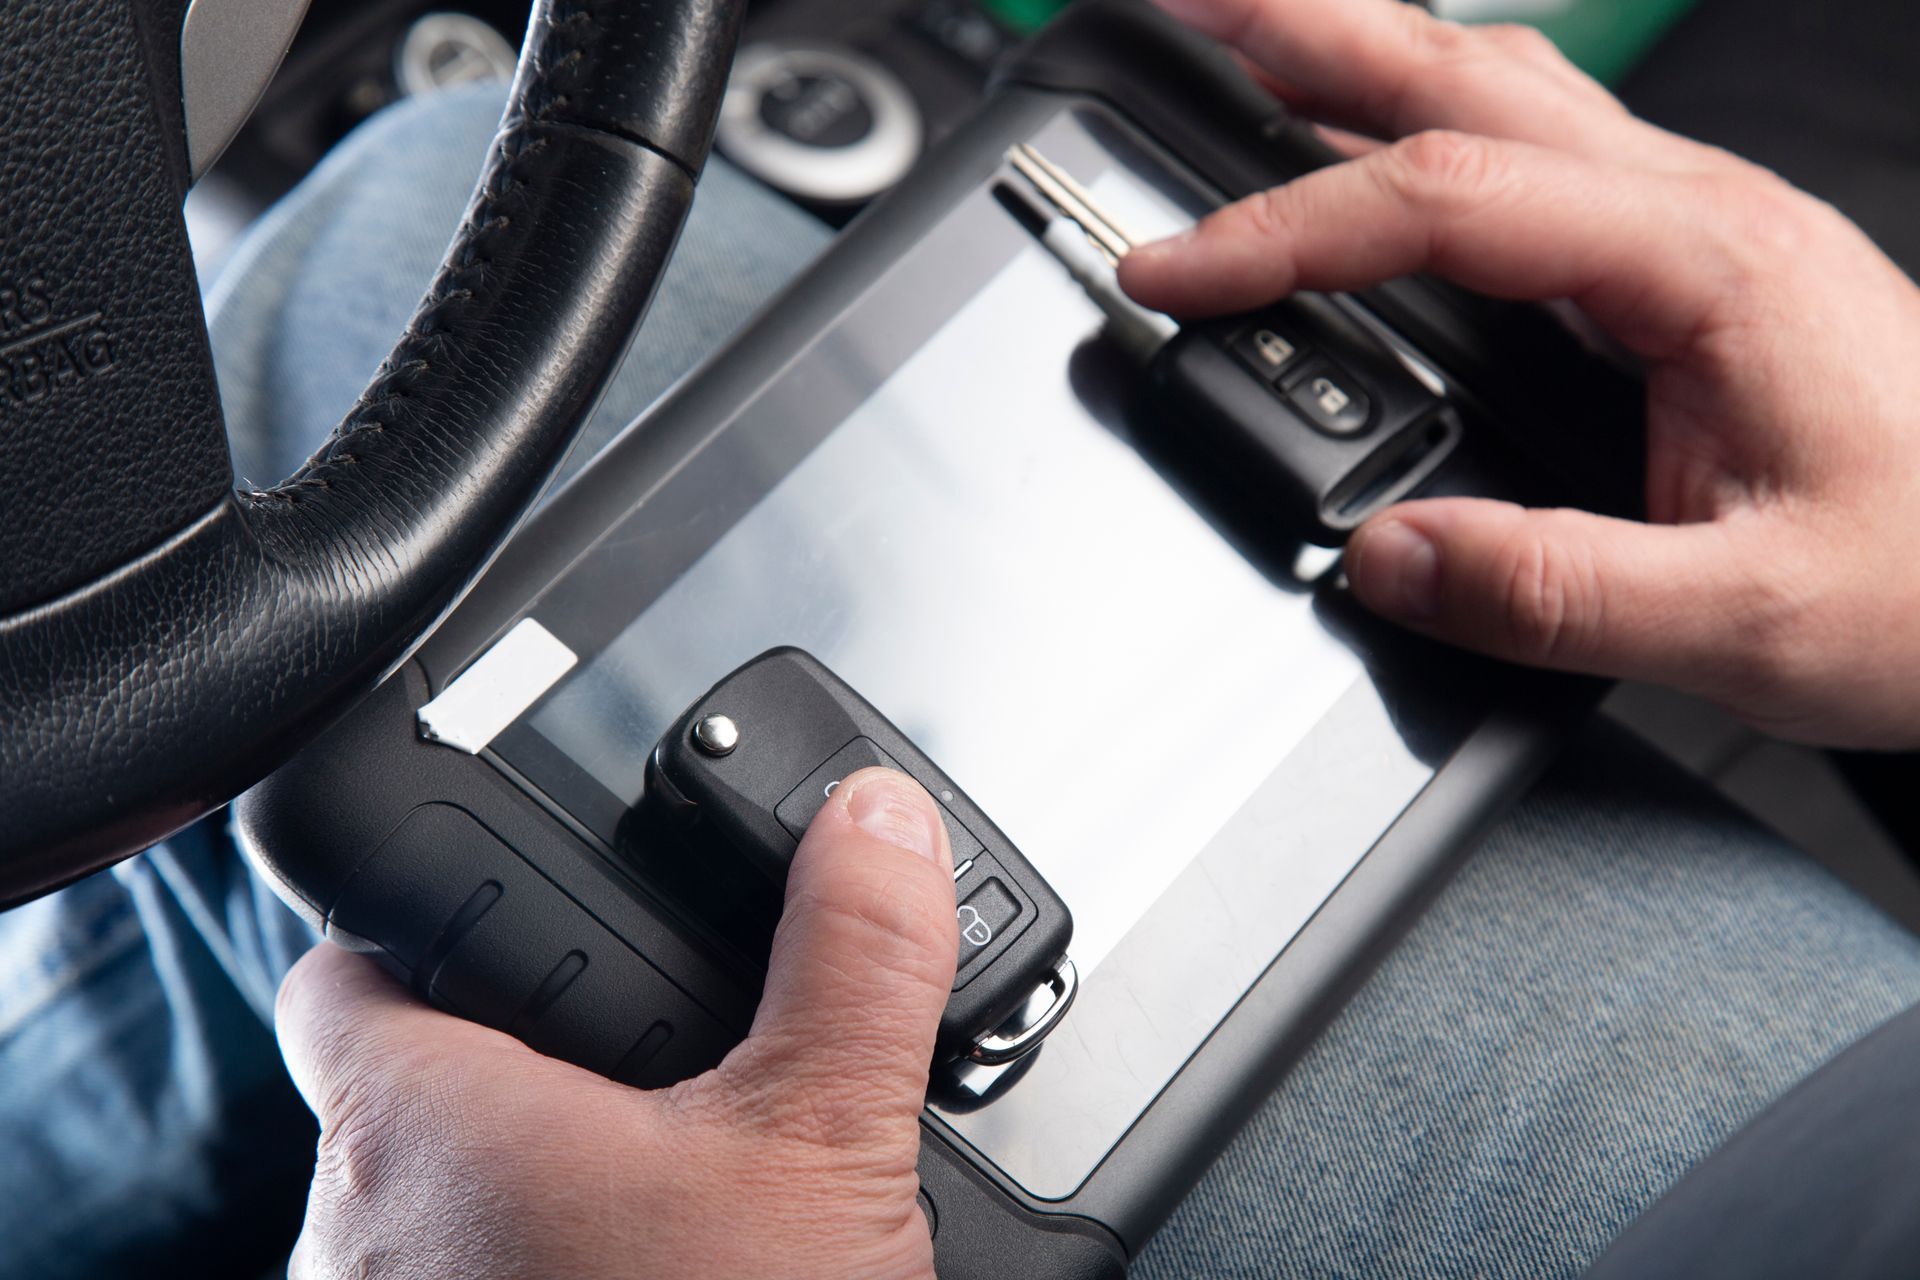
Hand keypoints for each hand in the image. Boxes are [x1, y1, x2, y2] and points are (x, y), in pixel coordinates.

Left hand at [275, 768, 956, 1278]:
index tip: (502, 900)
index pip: (344, 965)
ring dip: (548, 1179)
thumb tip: (875, 825)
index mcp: (415, 1122)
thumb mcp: (817, 1146)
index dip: (423, 912)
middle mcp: (360, 1235)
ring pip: (448, 1209)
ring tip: (689, 1169)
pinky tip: (674, 1277)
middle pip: (413, 1086)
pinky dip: (553, 1267)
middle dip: (534, 1058)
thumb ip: (851, 964)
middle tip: (657, 1043)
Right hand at [1121, 0, 1919, 747]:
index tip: (1177, 269)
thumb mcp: (1748, 620)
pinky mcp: (1685, 263)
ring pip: (1498, 88)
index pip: (1443, 203)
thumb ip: (1552, 590)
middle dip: (1306, 27)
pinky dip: (1423, 115)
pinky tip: (1380, 134)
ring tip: (1250, 32)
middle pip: (1464, 75)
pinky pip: (1530, 147)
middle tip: (1181, 4)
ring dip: (1361, 48)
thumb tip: (1390, 556)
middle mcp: (1695, 215)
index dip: (1285, 228)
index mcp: (1703, 265)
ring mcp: (1691, 226)